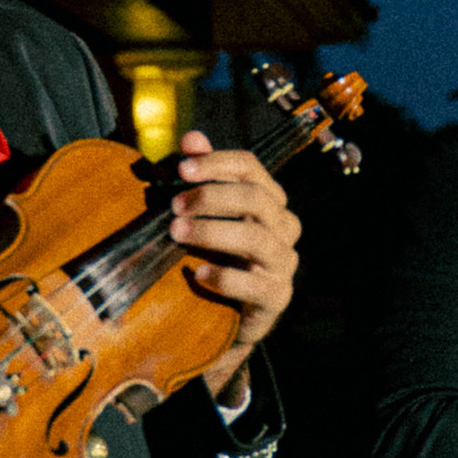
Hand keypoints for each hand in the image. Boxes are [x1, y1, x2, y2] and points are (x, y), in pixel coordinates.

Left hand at [170, 135, 301, 396]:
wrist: (224, 318)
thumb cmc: (215, 256)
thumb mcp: (205, 215)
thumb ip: (202, 177)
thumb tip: (191, 138)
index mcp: (268, 200)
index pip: (251, 168)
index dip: (216, 162)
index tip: (181, 167)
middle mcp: (283, 227)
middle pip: (255, 198)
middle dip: (211, 197)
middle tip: (173, 206)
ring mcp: (284, 262)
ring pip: (256, 237)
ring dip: (212, 231)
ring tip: (177, 233)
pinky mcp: (277, 297)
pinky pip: (255, 284)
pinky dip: (224, 277)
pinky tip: (196, 274)